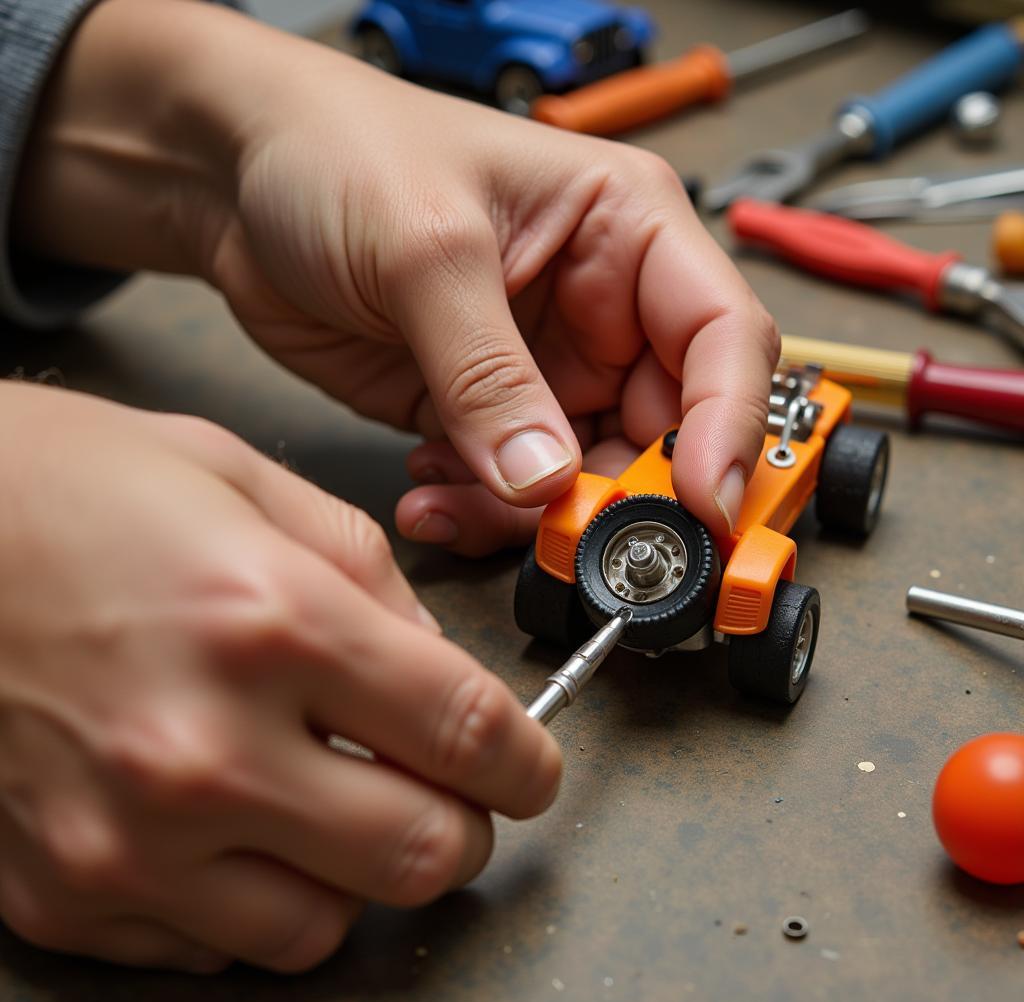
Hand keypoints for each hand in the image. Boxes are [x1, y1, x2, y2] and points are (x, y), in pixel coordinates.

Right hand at [0, 383, 559, 971]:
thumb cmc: (74, 491)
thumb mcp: (246, 482)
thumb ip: (368, 576)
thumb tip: (437, 665)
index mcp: (269, 621)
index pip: (465, 731)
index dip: (527, 761)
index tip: (532, 766)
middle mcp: (201, 747)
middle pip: (420, 853)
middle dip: (462, 825)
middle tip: (448, 789)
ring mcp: (127, 838)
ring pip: (326, 928)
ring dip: (360, 872)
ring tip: (336, 804)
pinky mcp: (64, 892)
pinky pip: (218, 950)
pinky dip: (259, 897)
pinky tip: (240, 825)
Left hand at [15, 0, 777, 549]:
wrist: (237, 182)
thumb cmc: (339, 150)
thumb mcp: (424, 249)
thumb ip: (489, 372)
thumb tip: (545, 481)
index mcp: (625, 229)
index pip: (722, 337)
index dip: (727, 426)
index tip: (701, 503)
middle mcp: (601, 307)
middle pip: (663, 431)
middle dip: (619, 495)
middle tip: (560, 533)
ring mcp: (544, 370)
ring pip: (584, 478)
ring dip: (530, 516)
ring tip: (454, 501)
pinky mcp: (484, 414)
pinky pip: (511, 492)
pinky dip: (479, 512)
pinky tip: (427, 488)